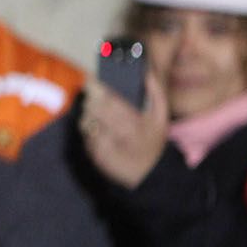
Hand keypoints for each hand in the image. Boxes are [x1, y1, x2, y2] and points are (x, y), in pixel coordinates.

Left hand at [81, 70, 169, 188]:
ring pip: (87, 123)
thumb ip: (156, 93)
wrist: (149, 174)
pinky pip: (85, 137)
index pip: (110, 100)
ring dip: (87, 116)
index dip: (96, 88)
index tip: (90, 79)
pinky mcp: (96, 157)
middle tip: (92, 96)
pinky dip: (88, 132)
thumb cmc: (154, 141)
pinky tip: (98, 131)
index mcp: (135, 122)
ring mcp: (106, 147)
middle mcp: (120, 135)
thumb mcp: (161, 117)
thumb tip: (147, 72)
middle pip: (94, 110)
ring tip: (96, 115)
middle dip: (90, 101)